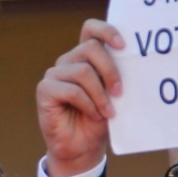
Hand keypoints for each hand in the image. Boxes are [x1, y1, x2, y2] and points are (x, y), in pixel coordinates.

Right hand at [36, 20, 121, 176]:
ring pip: (83, 71)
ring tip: (107, 111)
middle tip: (120, 92)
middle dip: (110, 69)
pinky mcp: (45, 90)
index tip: (123, 46)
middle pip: (90, 48)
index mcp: (85, 57)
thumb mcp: (113, 93)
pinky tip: (93, 114)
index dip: (106, 30)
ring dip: (100, 94)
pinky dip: (87, 104)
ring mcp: (54, 74)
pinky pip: (71, 90)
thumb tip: (132, 60)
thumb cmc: (100, 119)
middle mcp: (68, 61)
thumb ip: (116, 74)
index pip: (90, 29)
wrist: (83, 147)